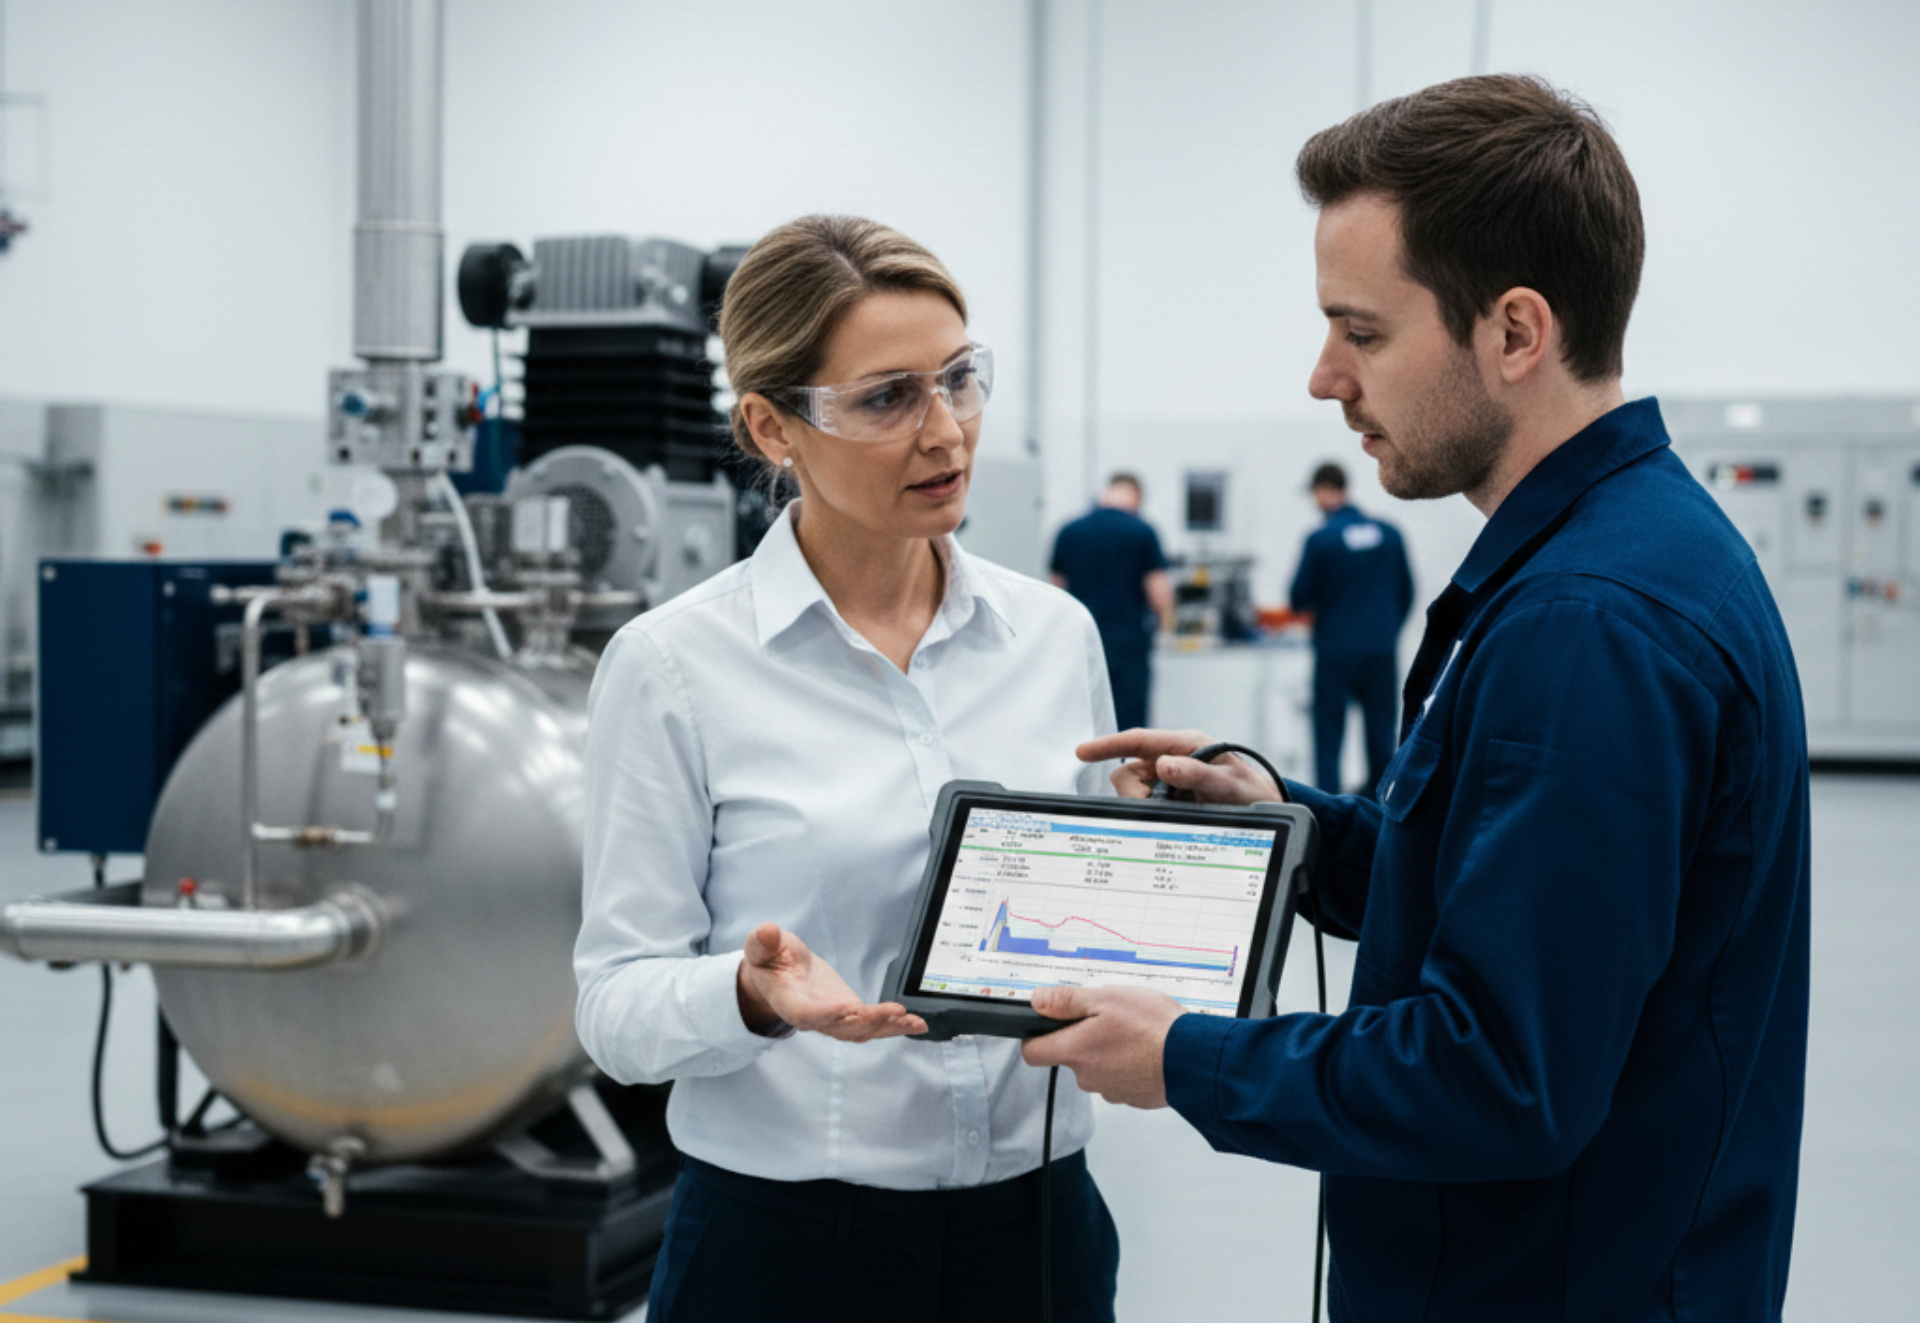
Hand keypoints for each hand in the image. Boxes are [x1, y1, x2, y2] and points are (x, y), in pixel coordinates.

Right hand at [736, 922, 926, 1041]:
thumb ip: (762, 942)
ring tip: (914, 1023)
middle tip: (895, 1013)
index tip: (847, 1010)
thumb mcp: (760, 947)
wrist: (779, 974)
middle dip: (870, 1022)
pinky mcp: (851, 1014)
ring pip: (862, 1030)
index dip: (826, 1014)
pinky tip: (916, 1023)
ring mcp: (835, 1019)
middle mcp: (815, 1018)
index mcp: (790, 1002)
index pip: (808, 1014)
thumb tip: (766, 931)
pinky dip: (894, 1025)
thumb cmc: (770, 960)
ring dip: (889, 1027)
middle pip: (843, 1027)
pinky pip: (873, 1025)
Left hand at [1020, 985, 1186, 1108]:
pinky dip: (1129, 1064)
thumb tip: (1038, 1001)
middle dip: (1085, 1037)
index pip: (1033, 1054)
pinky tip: (1146, 1049)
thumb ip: (1067, 1001)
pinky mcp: (1134, 1097)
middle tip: (1110, 1018)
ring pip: (1098, 1067)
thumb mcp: (1106, 998)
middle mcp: (1088, 1077)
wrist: (1193, 1060)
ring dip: (1109, 1051)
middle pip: (1071, 1057)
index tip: (1047, 1025)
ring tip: (1134, 1032)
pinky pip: (1121, 1077)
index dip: (1035, 1038)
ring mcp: (1112, 1090)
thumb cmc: (1152, 1028)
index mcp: (1076, 1051)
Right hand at [1076, 728, 1281, 804]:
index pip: (1138, 741)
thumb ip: (1196, 774)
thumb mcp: (1229, 784)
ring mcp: (1169, 780)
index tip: (1082, 752)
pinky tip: (1173, 819)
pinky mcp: (1168, 799)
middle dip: (1136, 794)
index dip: (1107, 745)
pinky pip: (1145, 806)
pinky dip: (1151, 815)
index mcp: (1186, 744)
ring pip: (1134, 792)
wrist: (1266, 810)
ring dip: (1147, 807)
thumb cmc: (1252, 792)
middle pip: (1129, 772)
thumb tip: (1163, 765)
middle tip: (1159, 810)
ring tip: (1180, 814)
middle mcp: (1173, 759)